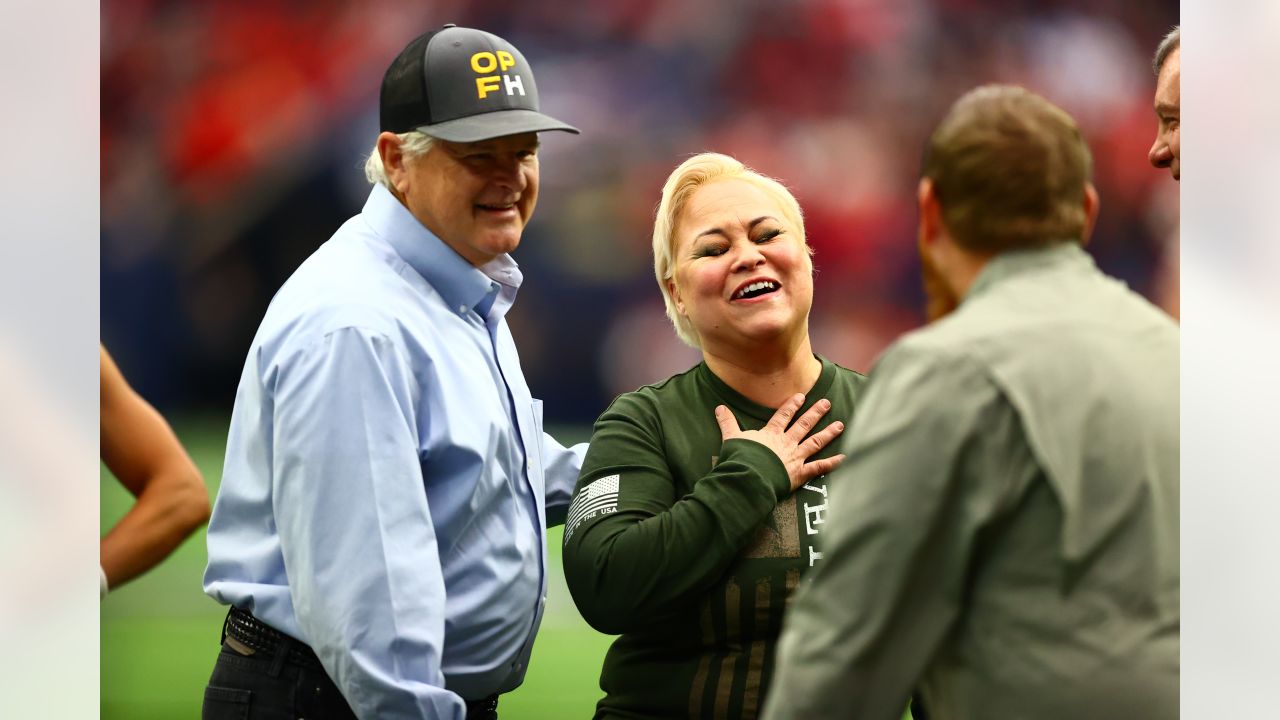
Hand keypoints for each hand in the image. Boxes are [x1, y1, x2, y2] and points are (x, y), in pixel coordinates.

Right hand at [714, 393, 845, 491]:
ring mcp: (795, 458)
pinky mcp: (800, 474)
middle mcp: (786, 443)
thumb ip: (728, 423)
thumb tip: (719, 407)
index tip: (801, 397)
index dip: (792, 406)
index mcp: (771, 434)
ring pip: (814, 442)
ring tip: (840, 425)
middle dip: (815, 413)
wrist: (748, 478)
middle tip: (827, 403)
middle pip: (803, 425)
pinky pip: (819, 468)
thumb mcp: (731, 438)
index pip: (783, 416)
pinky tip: (844, 457)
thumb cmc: (740, 459)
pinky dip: (832, 463)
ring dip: (827, 433)